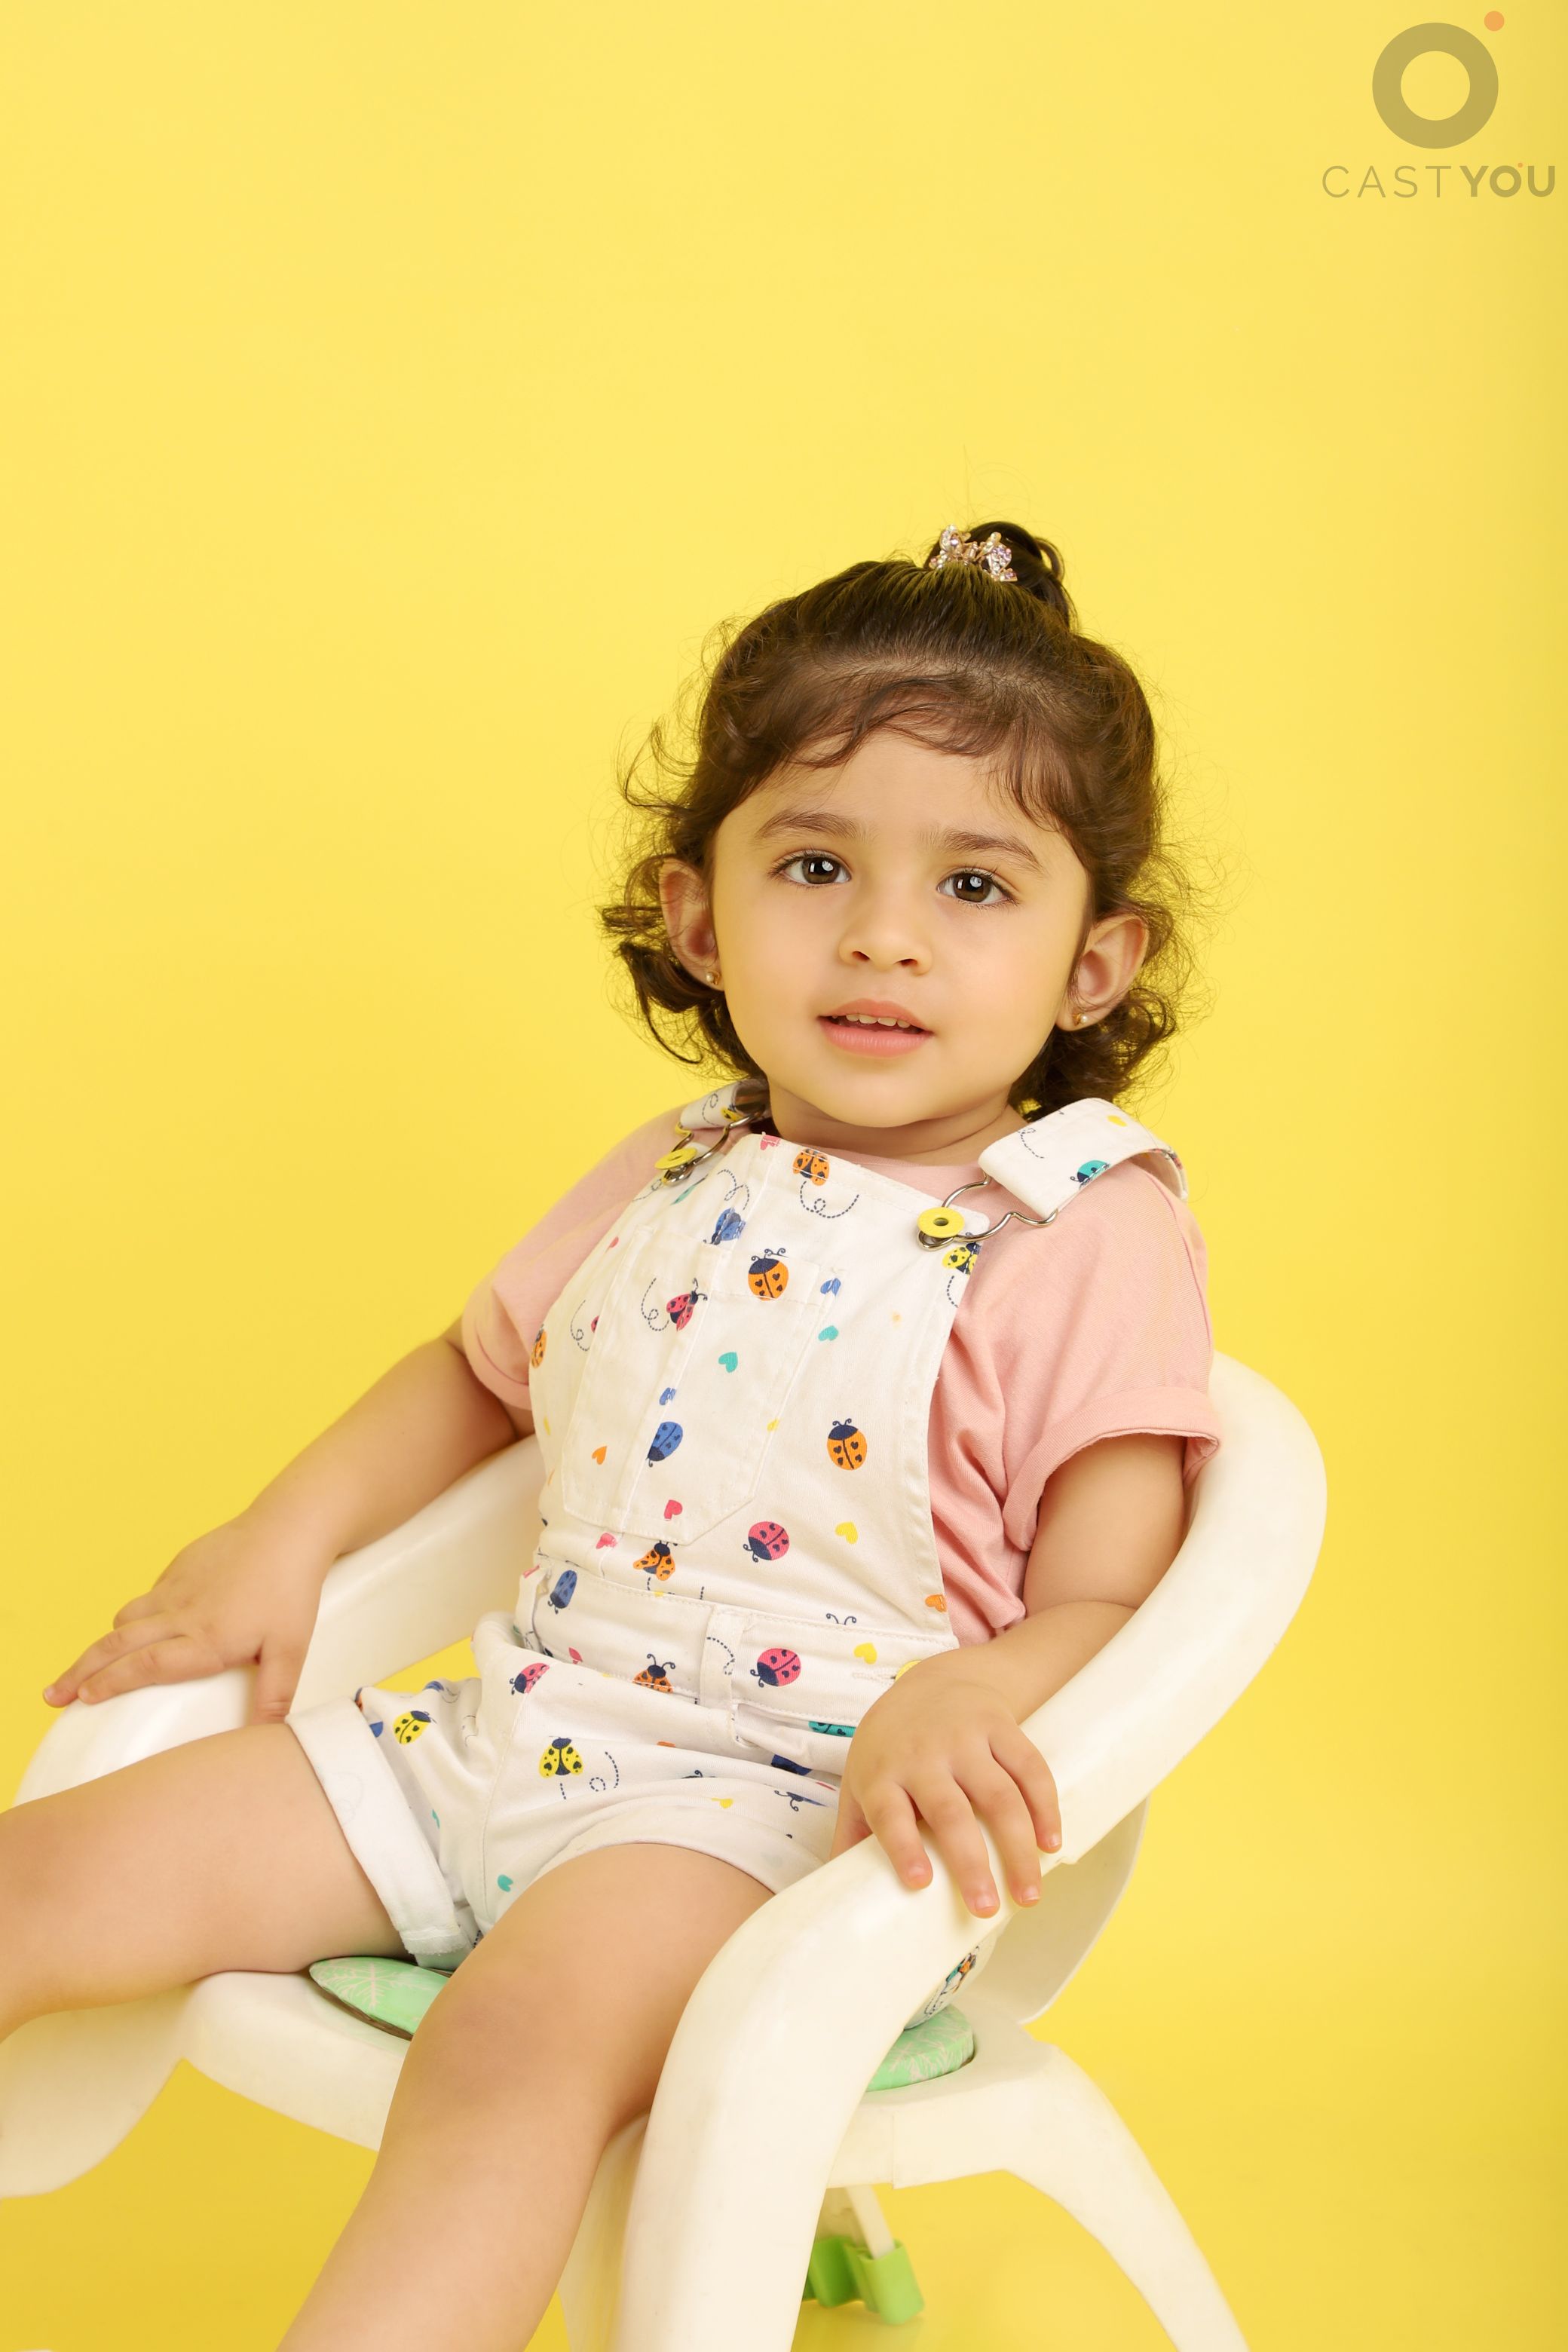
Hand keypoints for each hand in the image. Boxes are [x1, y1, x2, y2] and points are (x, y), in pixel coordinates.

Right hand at [41, 1512, 335, 1726]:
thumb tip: (269, 1738)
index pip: (145, 1666)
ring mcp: (176, 1587)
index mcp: (205, 1638)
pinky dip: (132, 1617)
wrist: (288, 1527)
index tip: (82, 1699)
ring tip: (84, 1669)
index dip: (110, 1683)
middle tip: (52, 1695)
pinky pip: (147, 1598)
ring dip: (102, 1645)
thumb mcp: (290, 1649)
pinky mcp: (179, 1567)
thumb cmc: (291, 1590)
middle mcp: (181, 1613)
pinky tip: (135, 1630)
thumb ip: (275, 1695)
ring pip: (126, 1618)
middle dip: (80, 1672)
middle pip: (117, 1644)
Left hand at [828, 1663, 1062, 1918]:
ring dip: (1018, 1847)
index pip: (890, 1813)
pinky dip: (1045, 1807)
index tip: (918, 1883)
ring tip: (1029, 1894)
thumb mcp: (860, 1781)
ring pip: (998, 1795)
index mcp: (883, 1774)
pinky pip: (1030, 1768)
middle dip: (970, 1862)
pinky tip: (1051, 1843)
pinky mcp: (1000, 1726)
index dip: (903, 1847)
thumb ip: (853, 1835)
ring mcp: (965, 1738)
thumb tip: (836, 1901)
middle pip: (950, 1813)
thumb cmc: (892, 1749)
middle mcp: (923, 1754)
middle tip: (986, 1909)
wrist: (933, 1681)